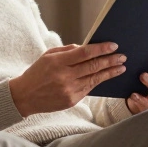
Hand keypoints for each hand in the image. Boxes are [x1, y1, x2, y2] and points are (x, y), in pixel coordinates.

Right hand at [9, 42, 126, 116]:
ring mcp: (69, 90)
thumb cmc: (37, 73)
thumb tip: (86, 47)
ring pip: (94, 79)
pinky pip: (89, 88)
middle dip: (110, 60)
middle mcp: (64, 76)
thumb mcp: (48, 56)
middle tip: (122, 56)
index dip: (101, 49)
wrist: (25, 96)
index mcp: (58, 62)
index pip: (84, 53)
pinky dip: (99, 81)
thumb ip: (67, 50)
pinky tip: (107, 76)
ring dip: (110, 72)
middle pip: (93, 66)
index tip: (113, 46)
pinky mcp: (72, 100)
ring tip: (121, 67)